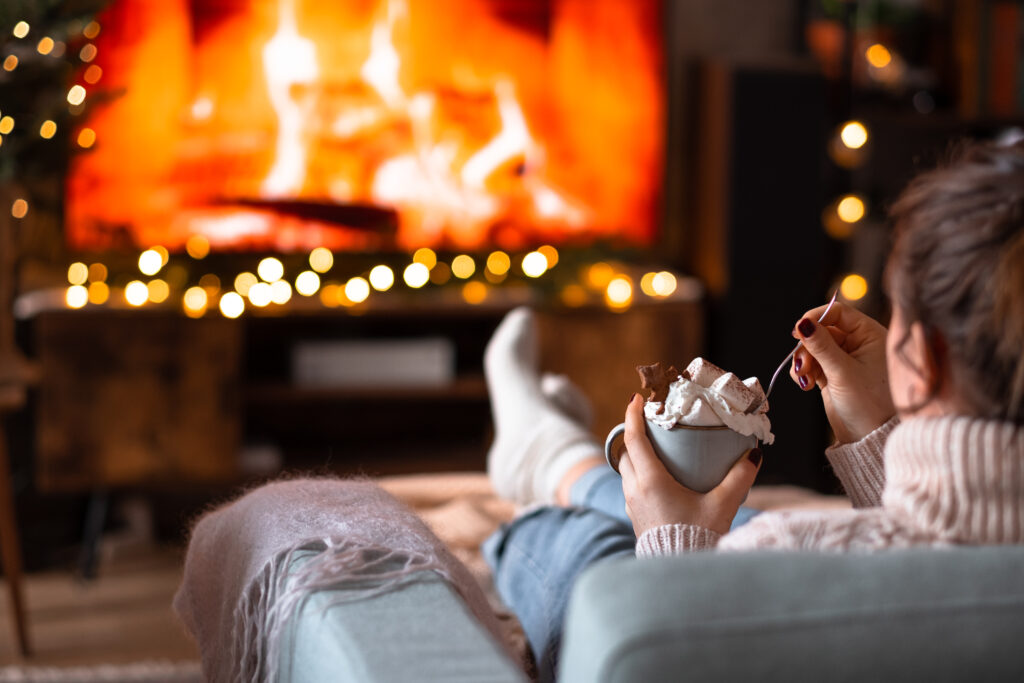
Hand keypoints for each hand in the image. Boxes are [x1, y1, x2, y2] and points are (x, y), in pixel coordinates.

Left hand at [618, 394, 762, 536]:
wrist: (680, 573)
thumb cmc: (698, 538)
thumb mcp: (722, 506)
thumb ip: (739, 478)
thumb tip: (753, 455)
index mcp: (650, 481)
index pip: (633, 439)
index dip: (632, 415)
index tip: (637, 398)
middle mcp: (635, 490)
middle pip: (626, 452)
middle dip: (635, 434)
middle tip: (653, 423)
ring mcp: (632, 506)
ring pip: (627, 471)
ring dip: (637, 456)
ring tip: (658, 449)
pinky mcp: (636, 519)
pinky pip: (632, 488)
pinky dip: (641, 475)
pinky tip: (662, 480)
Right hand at [790, 301, 894, 443]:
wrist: (870, 438)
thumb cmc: (869, 404)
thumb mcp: (842, 371)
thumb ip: (821, 345)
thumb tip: (803, 324)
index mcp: (870, 335)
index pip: (839, 313)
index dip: (817, 318)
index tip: (799, 329)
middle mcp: (859, 344)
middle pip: (822, 331)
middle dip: (808, 347)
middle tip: (802, 364)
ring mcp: (845, 360)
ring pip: (814, 348)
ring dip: (804, 361)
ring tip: (805, 380)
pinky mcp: (833, 375)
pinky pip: (812, 363)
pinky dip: (805, 372)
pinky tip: (806, 385)